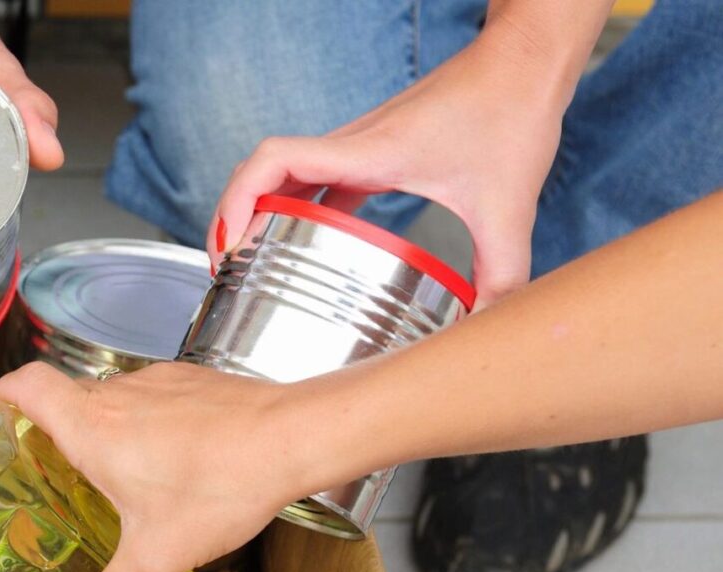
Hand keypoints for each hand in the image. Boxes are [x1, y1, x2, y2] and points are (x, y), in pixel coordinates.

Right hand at [0, 362, 313, 571]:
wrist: (293, 438)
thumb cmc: (222, 482)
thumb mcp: (160, 554)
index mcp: (92, 427)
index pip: (27, 385)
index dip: (2, 394)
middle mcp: (119, 395)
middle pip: (66, 398)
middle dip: (53, 432)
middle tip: (51, 471)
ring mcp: (159, 384)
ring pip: (114, 400)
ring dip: (108, 431)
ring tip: (120, 476)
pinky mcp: (194, 384)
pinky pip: (156, 401)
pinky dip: (152, 427)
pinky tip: (174, 464)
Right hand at [208, 30, 577, 305]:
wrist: (525, 64)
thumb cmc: (511, 112)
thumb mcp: (508, 206)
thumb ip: (502, 274)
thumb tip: (485, 328)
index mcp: (369, 154)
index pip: (274, 160)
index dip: (237, 199)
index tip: (227, 245)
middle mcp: (352, 147)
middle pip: (263, 173)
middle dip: (231, 218)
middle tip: (226, 269)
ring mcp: (358, 148)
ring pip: (283, 177)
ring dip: (257, 213)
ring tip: (247, 262)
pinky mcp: (372, 153)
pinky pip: (315, 183)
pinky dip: (295, 212)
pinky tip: (306, 246)